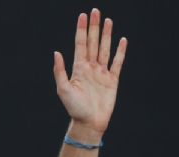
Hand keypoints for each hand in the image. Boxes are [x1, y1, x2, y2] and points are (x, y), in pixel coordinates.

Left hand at [53, 8, 126, 139]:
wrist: (89, 122)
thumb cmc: (74, 108)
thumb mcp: (63, 89)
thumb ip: (60, 71)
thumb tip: (56, 52)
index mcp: (78, 68)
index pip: (80, 44)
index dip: (81, 30)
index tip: (82, 16)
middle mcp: (90, 68)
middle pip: (93, 42)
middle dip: (94, 27)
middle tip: (95, 11)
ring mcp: (102, 73)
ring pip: (105, 49)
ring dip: (106, 35)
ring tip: (108, 21)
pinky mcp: (112, 80)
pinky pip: (117, 63)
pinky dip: (120, 51)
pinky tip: (122, 40)